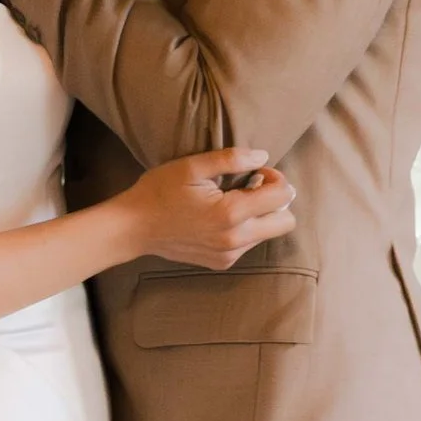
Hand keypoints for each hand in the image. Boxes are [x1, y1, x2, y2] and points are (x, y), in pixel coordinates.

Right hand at [109, 148, 296, 271]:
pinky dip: (245, 228)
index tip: (255, 171)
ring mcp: (229, 255)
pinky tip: (221, 217)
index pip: (282, 196)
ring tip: (233, 201)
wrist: (134, 227)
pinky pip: (249, 244)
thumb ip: (231, 159)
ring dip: (261, 215)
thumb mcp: (192, 167)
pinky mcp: (222, 262)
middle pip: (286, 222)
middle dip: (277, 200)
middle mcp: (235, 239)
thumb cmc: (160, 191)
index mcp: (231, 213)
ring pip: (269, 233)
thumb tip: (262, 157)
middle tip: (252, 187)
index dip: (275, 177)